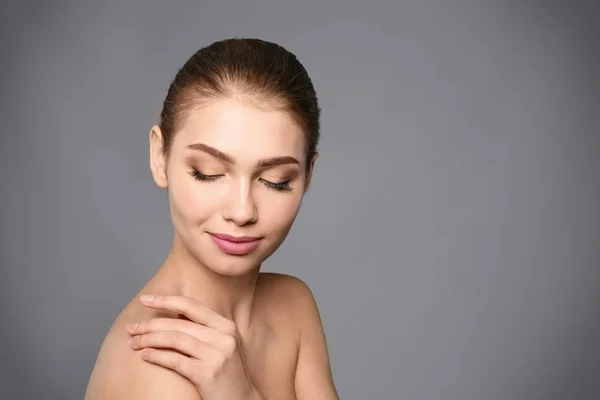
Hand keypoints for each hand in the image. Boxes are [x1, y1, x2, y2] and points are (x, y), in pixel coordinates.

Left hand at [126, 294, 262, 399]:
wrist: (243, 399)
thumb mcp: (221, 345)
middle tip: (131, 328)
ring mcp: (217, 355)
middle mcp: (224, 336)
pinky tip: (145, 355)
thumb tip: (174, 311)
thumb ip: (203, 329)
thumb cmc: (227, 373)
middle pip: (179, 323)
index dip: (166, 300)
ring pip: (175, 339)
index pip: (192, 306)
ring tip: (133, 343)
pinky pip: (176, 360)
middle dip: (150, 324)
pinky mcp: (208, 374)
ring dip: (150, 340)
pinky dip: (157, 356)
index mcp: (226, 326)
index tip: (145, 299)